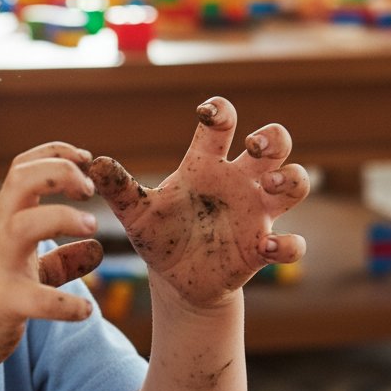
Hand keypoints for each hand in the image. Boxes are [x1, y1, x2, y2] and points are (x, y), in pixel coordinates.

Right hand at [0, 142, 103, 373]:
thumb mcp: (24, 273)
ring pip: (25, 225)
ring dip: (62, 218)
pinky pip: (36, 298)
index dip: (56, 154)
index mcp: (4, 224)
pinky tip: (85, 310)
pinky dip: (67, 304)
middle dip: (59, 172)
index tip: (86, 159)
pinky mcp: (1, 303)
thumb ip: (59, 260)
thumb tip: (95, 249)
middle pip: (21, 181)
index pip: (23, 169)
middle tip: (89, 189)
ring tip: (92, 228)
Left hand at [89, 97, 308, 307]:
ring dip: (292, 179)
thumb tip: (94, 163)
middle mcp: (238, 182)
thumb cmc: (158, 234)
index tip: (209, 113)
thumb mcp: (135, 212)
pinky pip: (292, 243)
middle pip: (274, 144)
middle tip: (255, 144)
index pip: (222, 126)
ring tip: (271, 184)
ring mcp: (255, 213)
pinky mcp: (263, 248)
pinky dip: (289, 244)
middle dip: (274, 137)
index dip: (221, 111)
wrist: (174, 278)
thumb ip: (118, 188)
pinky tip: (269, 247)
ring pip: (296, 183)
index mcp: (205, 166)